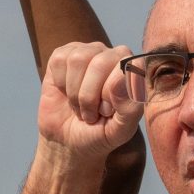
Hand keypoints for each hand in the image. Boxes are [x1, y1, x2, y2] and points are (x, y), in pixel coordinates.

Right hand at [37, 41, 140, 158]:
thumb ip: (130, 107)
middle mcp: (112, 55)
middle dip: (90, 96)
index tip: (107, 111)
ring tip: (79, 106)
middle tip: (91, 114)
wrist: (69, 141)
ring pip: (78, 60)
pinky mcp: (63, 55)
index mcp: (133, 69)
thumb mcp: (121, 130)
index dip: (111, 94)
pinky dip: (61, 84)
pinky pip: (60, 61)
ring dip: (75, 93)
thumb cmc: (100, 133)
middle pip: (100, 63)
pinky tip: (66, 93)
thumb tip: (122, 76)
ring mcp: (87, 52)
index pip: (126, 67)